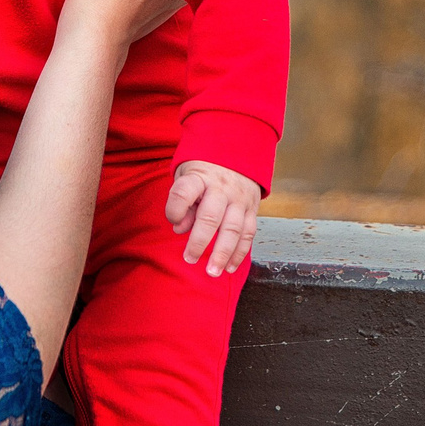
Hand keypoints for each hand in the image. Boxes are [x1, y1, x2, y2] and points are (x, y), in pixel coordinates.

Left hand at [166, 159, 260, 275]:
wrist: (238, 153)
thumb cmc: (204, 172)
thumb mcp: (186, 176)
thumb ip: (182, 202)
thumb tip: (179, 229)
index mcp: (200, 177)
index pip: (184, 192)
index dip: (175, 208)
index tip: (172, 220)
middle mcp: (221, 188)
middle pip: (210, 217)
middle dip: (199, 242)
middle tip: (189, 259)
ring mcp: (239, 198)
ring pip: (233, 229)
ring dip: (222, 254)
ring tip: (212, 272)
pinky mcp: (252, 208)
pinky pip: (248, 233)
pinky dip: (240, 253)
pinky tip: (230, 267)